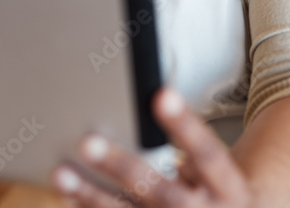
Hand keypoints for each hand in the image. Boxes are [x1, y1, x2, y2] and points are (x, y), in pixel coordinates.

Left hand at [52, 87, 251, 206]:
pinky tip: (67, 193)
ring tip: (61, 172)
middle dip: (122, 168)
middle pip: (161, 192)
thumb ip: (193, 152)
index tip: (162, 95)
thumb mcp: (222, 175)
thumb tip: (155, 114)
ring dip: (91, 195)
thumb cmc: (217, 193)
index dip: (185, 125)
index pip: (208, 154)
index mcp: (228, 188)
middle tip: (87, 141)